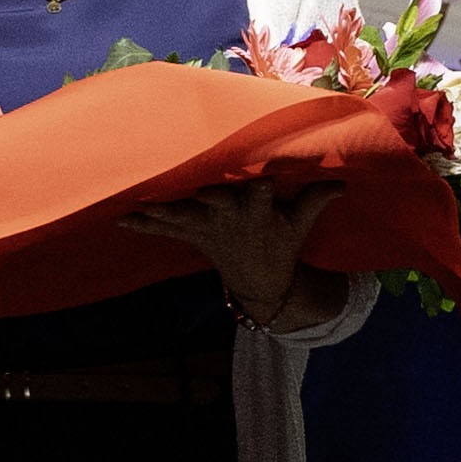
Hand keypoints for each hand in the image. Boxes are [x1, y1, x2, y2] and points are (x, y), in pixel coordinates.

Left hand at [113, 177, 347, 327]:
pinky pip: (165, 229)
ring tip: (138, 203)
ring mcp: (208, 228)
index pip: (261, 195)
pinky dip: (142, 225)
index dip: (259, 187)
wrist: (259, 284)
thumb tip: (342, 180)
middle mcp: (230, 220)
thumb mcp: (299, 226)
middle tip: (191, 189)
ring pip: (182, 216)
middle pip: (215, 204)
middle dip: (204, 197)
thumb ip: (314, 201)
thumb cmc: (280, 244)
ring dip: (160, 210)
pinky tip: (118, 220)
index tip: (261, 177)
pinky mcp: (192, 235)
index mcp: (258, 214)